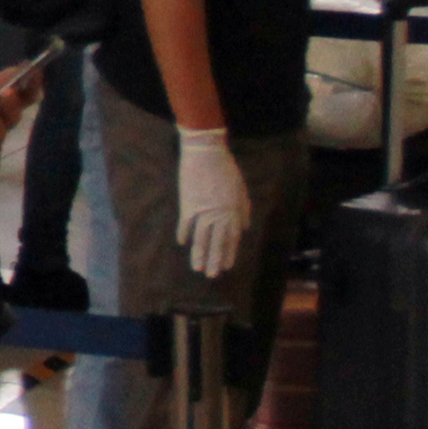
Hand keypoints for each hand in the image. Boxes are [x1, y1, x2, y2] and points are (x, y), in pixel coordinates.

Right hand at [175, 127, 248, 280]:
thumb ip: (243, 208)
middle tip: (212, 275)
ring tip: (197, 268)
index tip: (227, 267)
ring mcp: (203, 210)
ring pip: (201, 238)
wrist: (206, 152)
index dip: (229, 253)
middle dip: (215, 260)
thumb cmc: (226, 168)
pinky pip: (186, 224)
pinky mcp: (188, 204)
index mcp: (234, 211)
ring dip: (199, 254)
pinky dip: (184, 234)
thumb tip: (244, 227)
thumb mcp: (241, 188)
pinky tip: (182, 244)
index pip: (232, 238)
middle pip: (217, 242)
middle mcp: (219, 214)